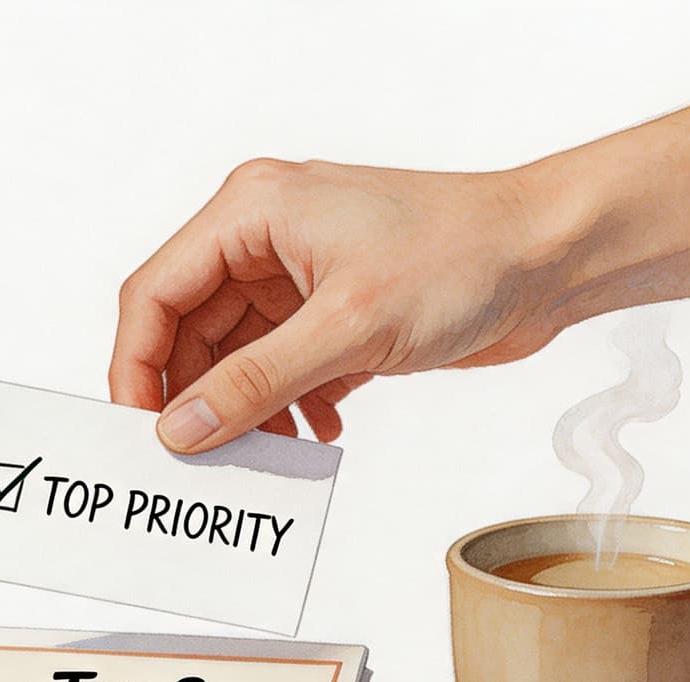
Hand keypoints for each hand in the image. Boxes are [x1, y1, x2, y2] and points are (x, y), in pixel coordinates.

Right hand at [108, 158, 570, 452]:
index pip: (156, 292)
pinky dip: (288, 405)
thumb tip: (184, 427)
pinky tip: (315, 432)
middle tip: (199, 461)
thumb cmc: (464, 255)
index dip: (138, 367)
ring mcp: (299, 274)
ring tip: (265, 455)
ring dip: (246, 409)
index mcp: (252, 211)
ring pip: (236, 355)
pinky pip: (281, 366)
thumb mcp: (349, 328)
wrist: (551, 256)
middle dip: (197, 398)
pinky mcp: (333, 310)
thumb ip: (257, 382)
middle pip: (190, 329)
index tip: (141, 432)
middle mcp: (265, 237)